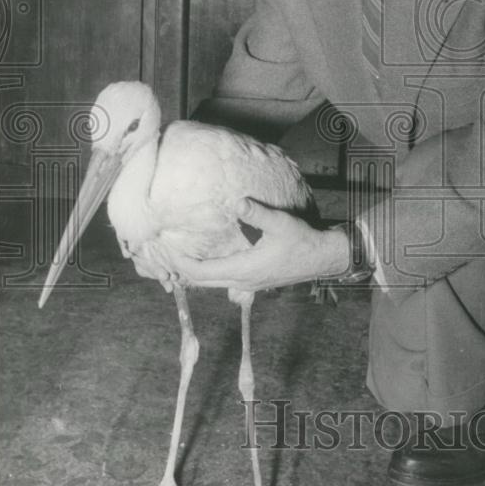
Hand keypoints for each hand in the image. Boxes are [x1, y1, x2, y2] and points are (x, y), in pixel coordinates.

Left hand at [172, 198, 350, 291]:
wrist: (323, 258)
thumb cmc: (303, 240)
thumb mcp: (281, 223)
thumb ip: (257, 213)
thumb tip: (236, 201)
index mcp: (243, 269)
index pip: (200, 272)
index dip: (179, 262)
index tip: (163, 249)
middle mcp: (241, 281)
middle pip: (200, 281)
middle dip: (179, 268)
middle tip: (162, 252)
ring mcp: (247, 284)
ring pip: (211, 282)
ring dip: (193, 271)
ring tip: (177, 255)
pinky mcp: (253, 281)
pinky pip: (222, 280)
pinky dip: (208, 272)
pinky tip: (205, 258)